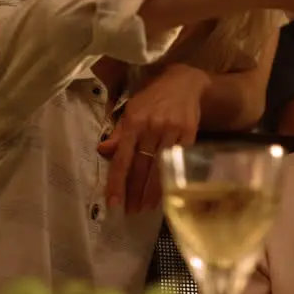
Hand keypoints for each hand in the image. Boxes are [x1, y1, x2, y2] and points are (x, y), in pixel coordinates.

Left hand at [97, 63, 209, 212]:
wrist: (184, 81)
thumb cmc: (153, 96)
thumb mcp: (131, 108)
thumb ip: (119, 132)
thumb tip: (103, 151)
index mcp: (134, 121)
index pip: (122, 159)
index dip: (117, 183)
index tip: (113, 203)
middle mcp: (152, 127)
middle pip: (141, 167)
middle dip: (135, 192)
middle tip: (130, 212)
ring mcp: (172, 131)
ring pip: (160, 167)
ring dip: (152, 191)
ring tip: (145, 208)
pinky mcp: (189, 134)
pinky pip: (178, 161)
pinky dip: (171, 178)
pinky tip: (166, 191)